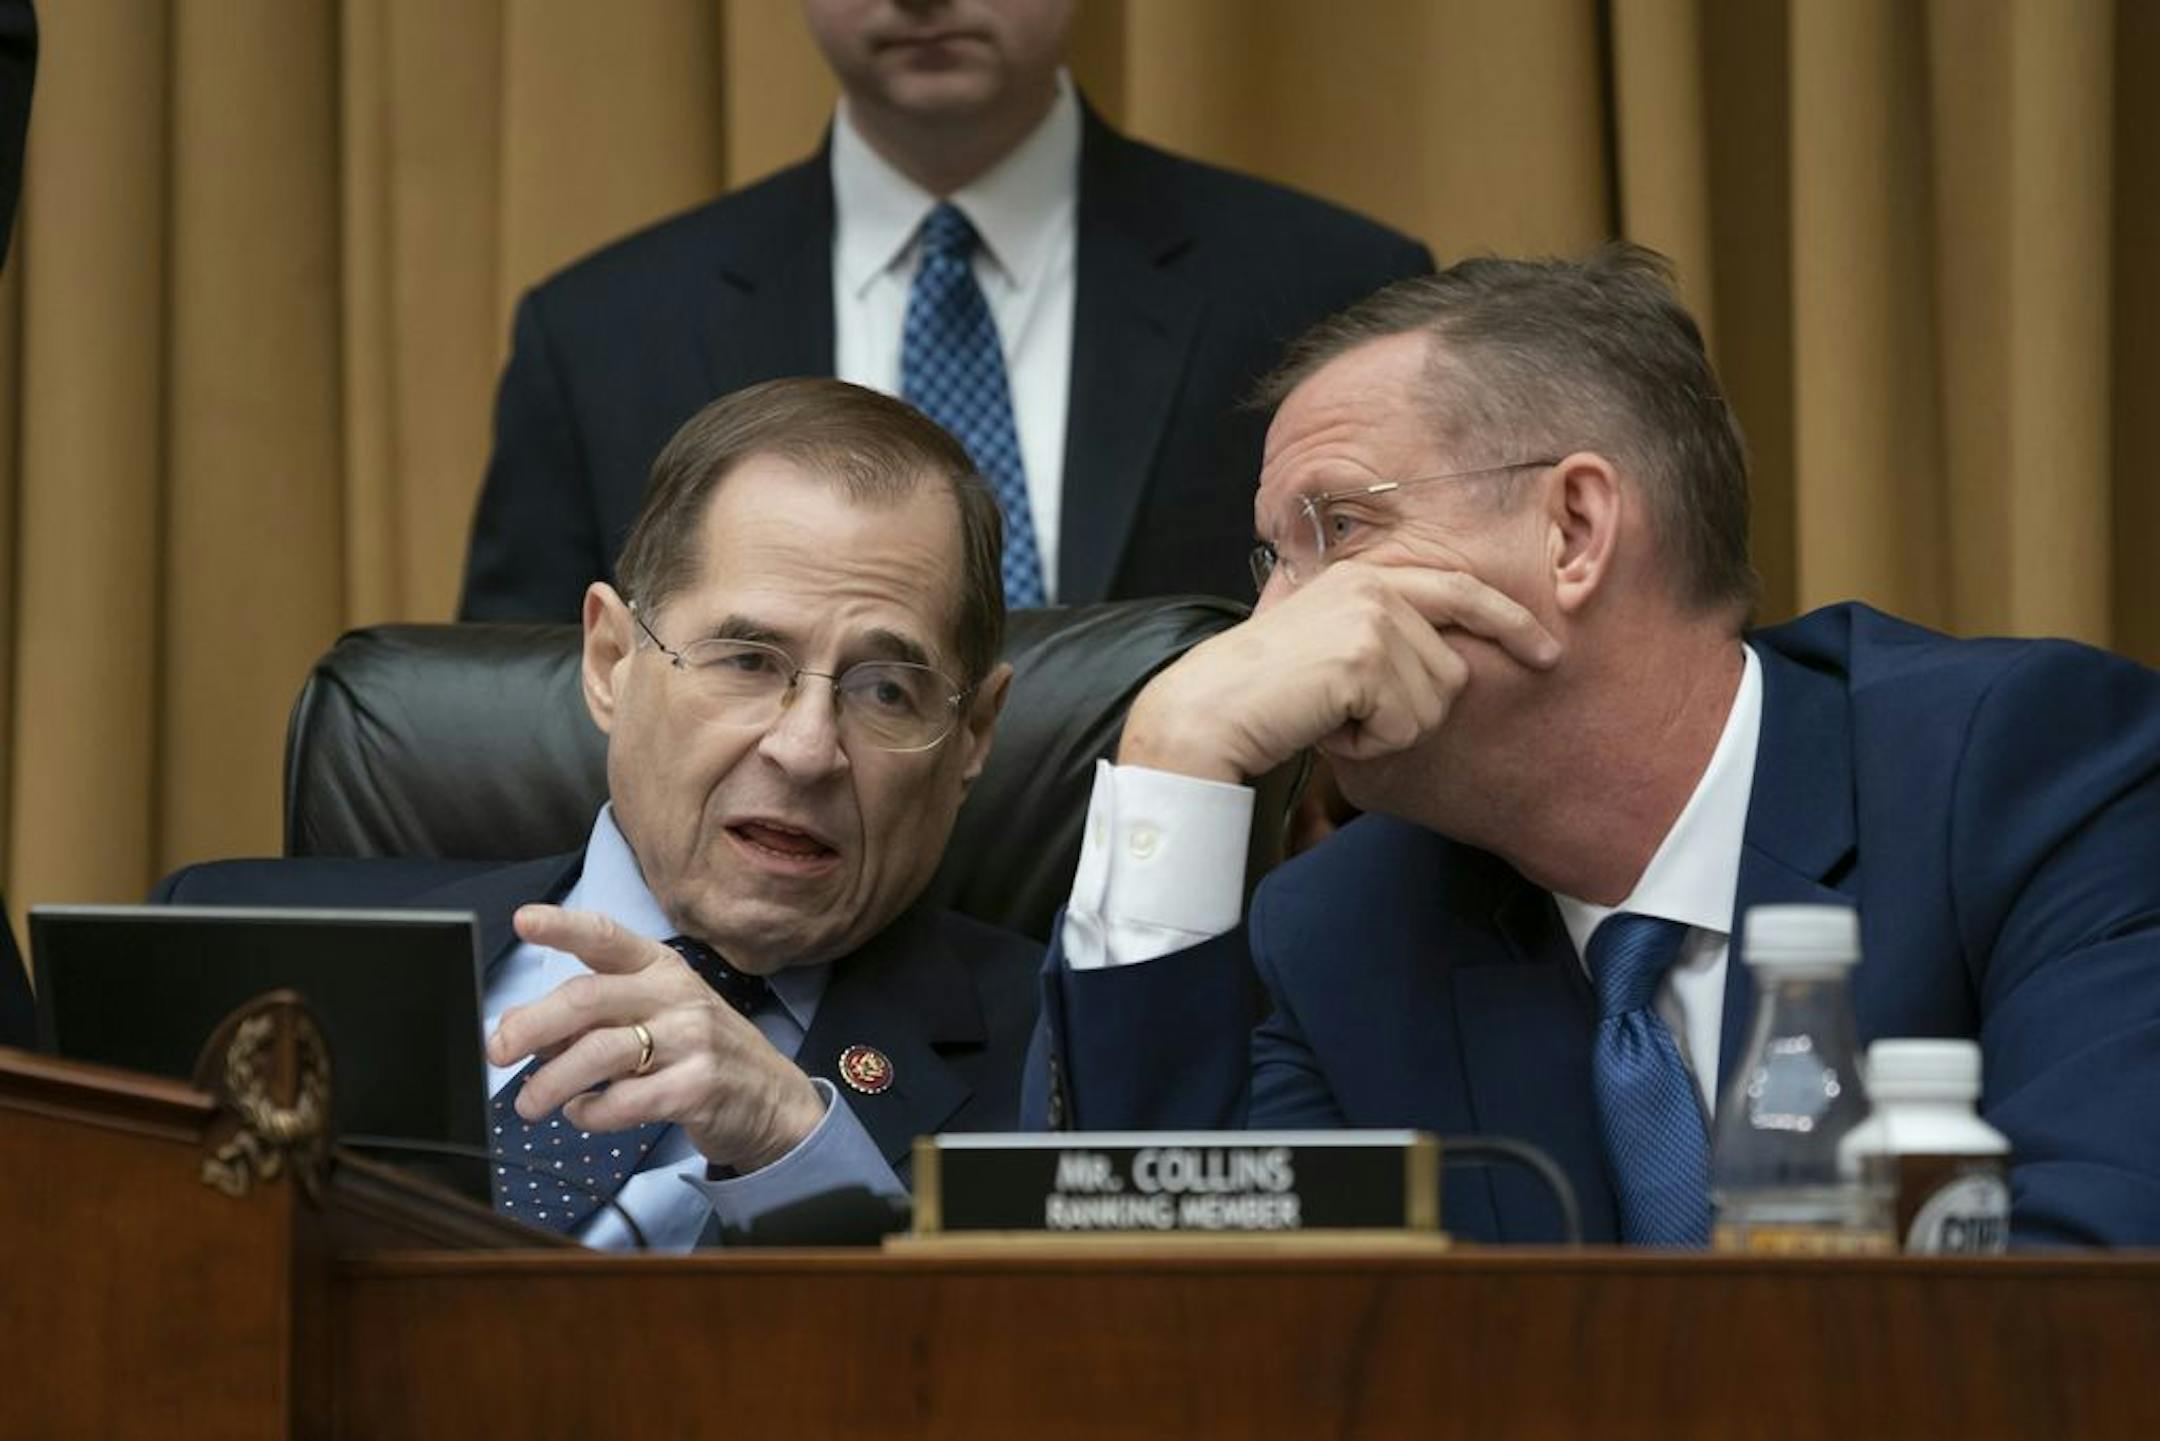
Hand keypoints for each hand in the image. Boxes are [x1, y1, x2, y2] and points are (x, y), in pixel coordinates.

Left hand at [486, 906, 826, 1172]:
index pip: (606, 937)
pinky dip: (591, 1113)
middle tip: (498, 1053)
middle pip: (587, 998)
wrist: (773, 1100)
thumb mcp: (653, 1018)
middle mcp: (676, 994)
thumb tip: (520, 1025)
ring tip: (529, 1104)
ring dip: (550, 1082)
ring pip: (600, 1053)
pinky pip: (625, 1101)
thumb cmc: (700, 1051)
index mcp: (660, 968)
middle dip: (531, 1026)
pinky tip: (583, 1114)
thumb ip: (591, 1018)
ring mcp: (692, 1039)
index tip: (522, 921)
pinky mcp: (698, 1087)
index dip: (562, 926)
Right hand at [1116, 562, 1560, 783]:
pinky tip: (1325, 725)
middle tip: (1346, 712)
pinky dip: (1369, 744)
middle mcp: (1376, 588)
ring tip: (1330, 715)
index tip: (1548, 651)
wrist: (1212, 710)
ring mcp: (1373, 619)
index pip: (1461, 591)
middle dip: (1409, 711)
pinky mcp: (1366, 658)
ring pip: (1432, 704)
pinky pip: (1404, 727)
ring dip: (1385, 730)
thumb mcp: (1331, 647)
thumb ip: (1384, 639)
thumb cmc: (1267, 692)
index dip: (1510, 623)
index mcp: (1368, 577)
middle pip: (1450, 672)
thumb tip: (1448, 664)